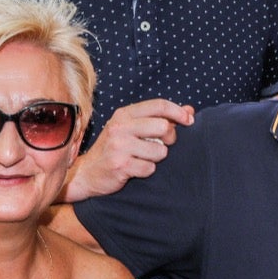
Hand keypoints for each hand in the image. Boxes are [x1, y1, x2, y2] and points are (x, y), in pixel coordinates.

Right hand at [61, 98, 193, 202]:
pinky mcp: (120, 165)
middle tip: (161, 145)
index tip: (189, 120)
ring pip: (160, 151)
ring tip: (143, 158)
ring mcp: (119, 146)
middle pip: (163, 127)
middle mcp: (121, 127)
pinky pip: (150, 168)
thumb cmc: (115, 149)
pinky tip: (135, 169)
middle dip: (169, 138)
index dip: (178, 112)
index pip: (159, 105)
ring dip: (157, 158)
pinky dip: (147, 171)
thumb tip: (190, 110)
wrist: (87, 173)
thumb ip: (160, 118)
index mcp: (124, 114)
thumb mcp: (132, 128)